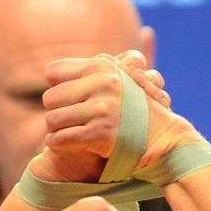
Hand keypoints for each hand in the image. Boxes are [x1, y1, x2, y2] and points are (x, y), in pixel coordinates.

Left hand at [43, 54, 200, 170]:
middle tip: (68, 118)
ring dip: (55, 129)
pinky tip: (62, 143)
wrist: (161, 136)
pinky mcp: (100, 134)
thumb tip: (49, 73)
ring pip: (52, 119)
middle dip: (56, 110)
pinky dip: (56, 143)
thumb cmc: (135, 107)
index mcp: (102, 66)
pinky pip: (60, 139)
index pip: (53, 72)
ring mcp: (102, 109)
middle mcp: (102, 84)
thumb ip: (90, 70)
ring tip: (66, 131)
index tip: (66, 97)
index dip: (56, 86)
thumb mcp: (119, 77)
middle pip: (49, 97)